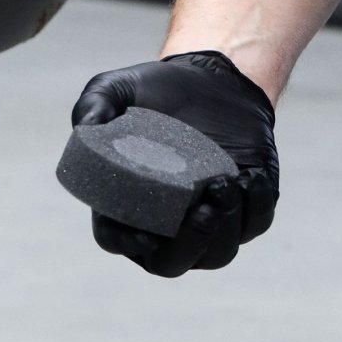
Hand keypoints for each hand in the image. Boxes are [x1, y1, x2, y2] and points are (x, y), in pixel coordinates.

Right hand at [71, 50, 278, 276]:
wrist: (208, 79)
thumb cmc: (155, 91)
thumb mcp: (115, 88)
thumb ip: (93, 105)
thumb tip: (85, 129)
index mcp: (126, 204)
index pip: (117, 239)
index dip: (127, 244)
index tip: (144, 235)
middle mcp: (165, 222)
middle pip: (171, 263)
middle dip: (188, 247)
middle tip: (202, 211)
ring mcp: (206, 218)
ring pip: (217, 253)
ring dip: (223, 231)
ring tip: (225, 186)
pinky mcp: (244, 207)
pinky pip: (254, 224)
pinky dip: (256, 207)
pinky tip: (252, 178)